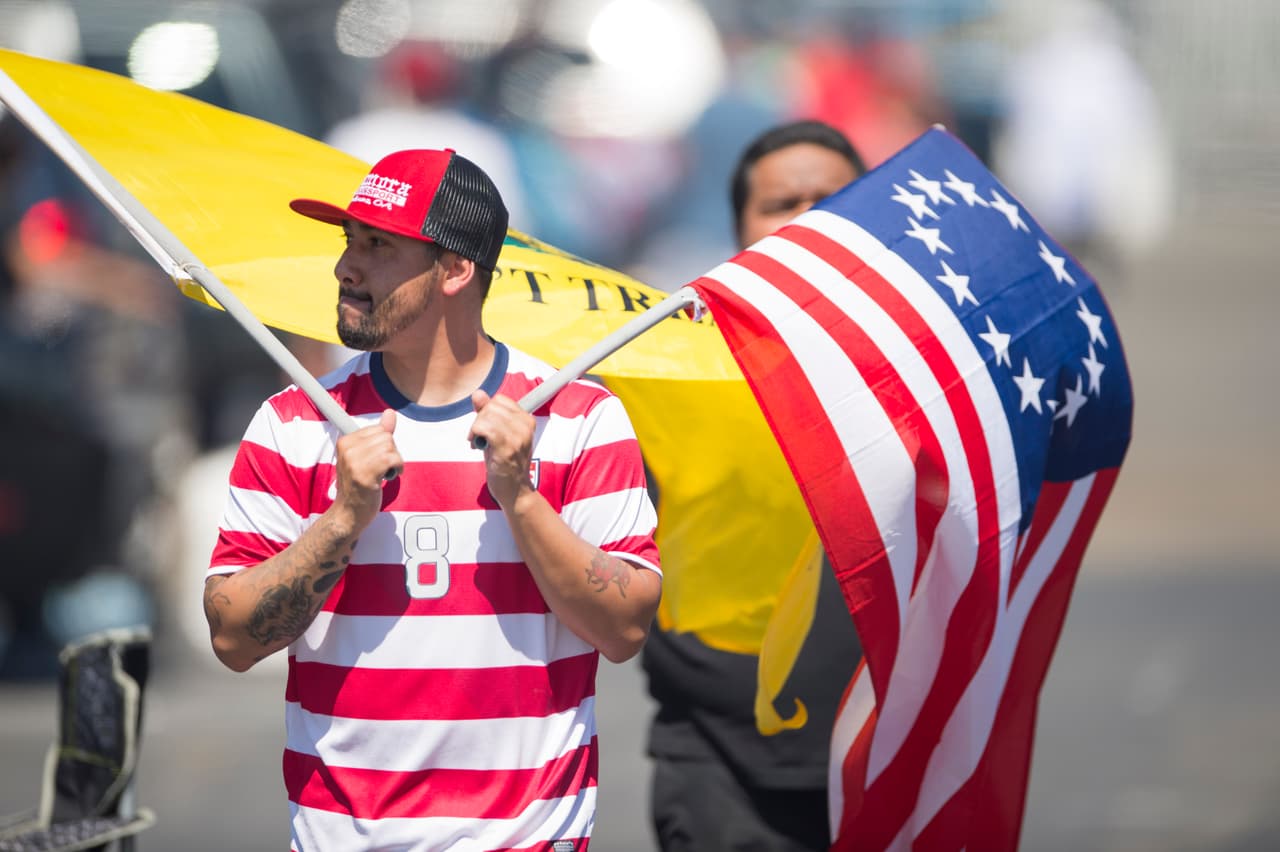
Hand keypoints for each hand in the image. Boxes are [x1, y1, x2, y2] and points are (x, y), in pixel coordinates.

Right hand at [332, 409, 400, 531]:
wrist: (348, 514)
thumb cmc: (359, 486)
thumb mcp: (366, 456)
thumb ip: (379, 434)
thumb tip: (390, 413)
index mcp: (345, 442)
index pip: (379, 429)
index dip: (385, 446)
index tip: (376, 460)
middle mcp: (347, 449)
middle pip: (386, 437)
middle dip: (391, 453)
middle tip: (381, 469)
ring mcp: (355, 462)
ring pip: (391, 447)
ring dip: (394, 462)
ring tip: (383, 474)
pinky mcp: (365, 475)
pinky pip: (393, 459)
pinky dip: (397, 468)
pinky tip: (388, 477)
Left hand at [469, 390, 534, 509]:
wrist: (515, 490)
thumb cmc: (506, 463)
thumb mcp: (499, 433)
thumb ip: (488, 412)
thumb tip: (478, 393)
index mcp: (526, 420)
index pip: (500, 400)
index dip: (487, 411)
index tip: (486, 427)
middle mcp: (525, 426)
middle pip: (491, 406)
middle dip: (480, 420)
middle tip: (480, 437)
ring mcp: (517, 437)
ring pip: (485, 417)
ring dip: (476, 429)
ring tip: (479, 443)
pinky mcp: (507, 448)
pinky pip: (483, 428)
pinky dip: (475, 435)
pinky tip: (477, 446)